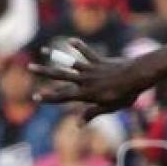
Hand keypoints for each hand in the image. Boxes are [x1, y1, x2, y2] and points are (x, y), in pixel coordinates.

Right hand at [31, 40, 148, 121]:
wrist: (137, 76)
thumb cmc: (125, 94)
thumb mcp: (109, 108)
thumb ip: (92, 113)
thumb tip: (77, 125)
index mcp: (86, 94)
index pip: (62, 96)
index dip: (48, 97)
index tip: (35, 96)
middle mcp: (85, 80)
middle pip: (59, 76)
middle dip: (44, 72)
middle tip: (29, 67)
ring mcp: (91, 69)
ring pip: (68, 62)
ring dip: (54, 55)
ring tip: (43, 50)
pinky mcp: (99, 60)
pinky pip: (87, 52)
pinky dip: (79, 46)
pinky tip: (70, 41)